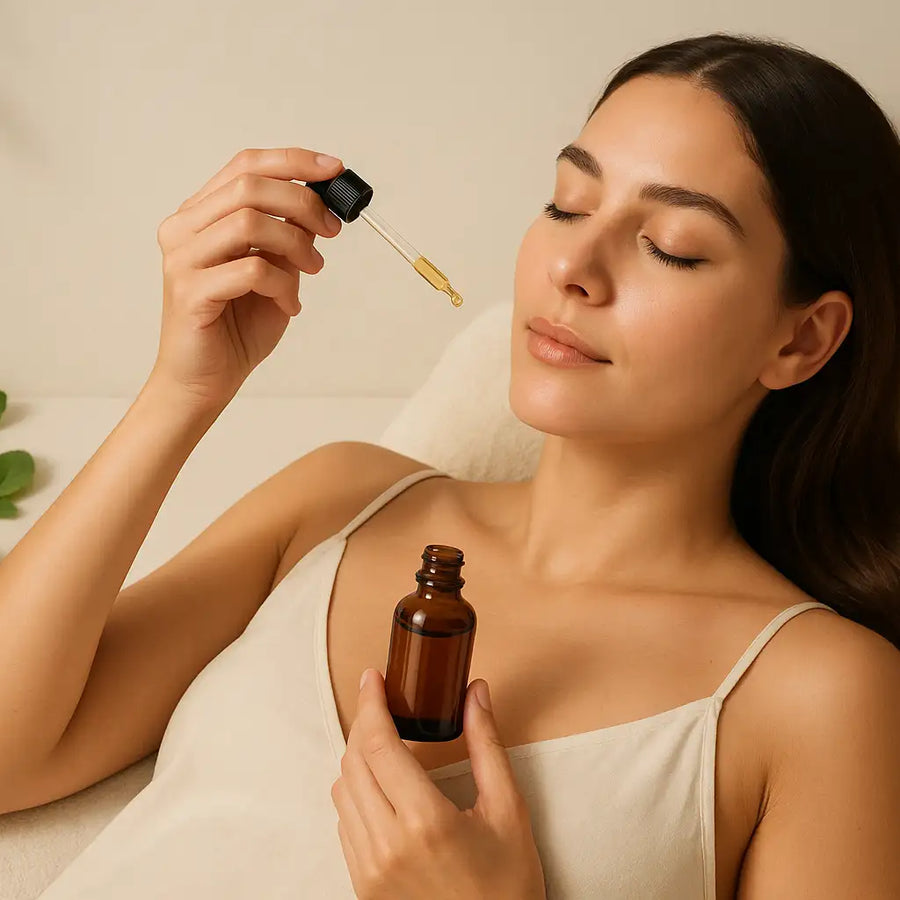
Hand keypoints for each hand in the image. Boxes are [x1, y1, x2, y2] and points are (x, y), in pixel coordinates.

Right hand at [149, 147, 344, 413]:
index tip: (333, 170)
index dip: (293, 161)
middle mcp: (184, 229)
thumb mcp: (275, 272)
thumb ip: (288, 238)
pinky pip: (250, 270)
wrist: (204, 380)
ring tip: (313, 269)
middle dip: (303, 202)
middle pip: (250, 186)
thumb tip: (321, 206)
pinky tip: (290, 305)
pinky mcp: (190, 291)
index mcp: (200, 215)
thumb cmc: (236, 327)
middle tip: (333, 231)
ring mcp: (182, 259)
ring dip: (295, 244)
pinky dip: (282, 285)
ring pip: (249, 222)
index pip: (246, 165)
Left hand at [331, 668, 547, 899]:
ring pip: (342, 792)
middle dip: (364, 724)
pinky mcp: (362, 887)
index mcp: (424, 822)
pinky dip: (356, 794)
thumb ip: (488, 746)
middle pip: (352, 762)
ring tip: (383, 743)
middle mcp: (387, 845)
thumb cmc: (508, 888)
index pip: (377, 744)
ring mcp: (369, 869)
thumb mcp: (509, 812)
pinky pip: (345, 824)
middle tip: (382, 703)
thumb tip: (476, 694)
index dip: (371, 703)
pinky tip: (382, 787)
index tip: (372, 678)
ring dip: (357, 758)